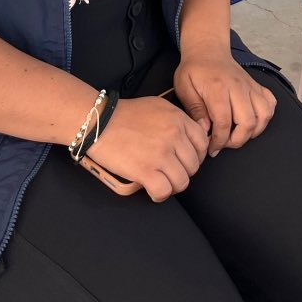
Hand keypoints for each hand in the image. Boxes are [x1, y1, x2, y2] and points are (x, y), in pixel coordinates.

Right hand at [85, 96, 208, 201]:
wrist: (99, 121)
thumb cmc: (126, 114)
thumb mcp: (159, 107)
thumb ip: (177, 120)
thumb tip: (191, 135)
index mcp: (178, 119)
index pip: (202, 143)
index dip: (197, 155)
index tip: (186, 160)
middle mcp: (173, 136)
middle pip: (193, 165)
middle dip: (183, 171)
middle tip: (170, 172)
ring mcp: (161, 154)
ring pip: (182, 181)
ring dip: (172, 185)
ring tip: (162, 182)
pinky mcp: (145, 170)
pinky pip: (164, 191)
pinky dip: (160, 194)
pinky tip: (153, 189)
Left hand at [174, 47, 275, 155]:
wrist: (208, 50)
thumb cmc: (194, 70)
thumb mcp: (184, 87)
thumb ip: (195, 109)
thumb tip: (205, 129)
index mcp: (218, 88)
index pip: (224, 122)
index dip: (219, 140)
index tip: (212, 148)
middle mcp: (238, 87)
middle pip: (248, 122)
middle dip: (236, 141)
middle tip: (224, 143)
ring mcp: (250, 86)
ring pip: (263, 115)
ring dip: (252, 131)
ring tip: (237, 134)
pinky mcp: (257, 86)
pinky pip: (270, 104)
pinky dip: (264, 117)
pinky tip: (251, 120)